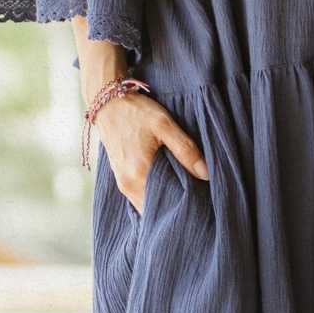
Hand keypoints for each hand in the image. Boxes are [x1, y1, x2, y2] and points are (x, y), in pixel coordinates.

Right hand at [94, 94, 209, 214]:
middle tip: (196, 198)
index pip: (165, 206)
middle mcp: (127, 185)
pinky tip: (168, 185)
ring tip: (184, 191)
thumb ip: (186, 150)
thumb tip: (206, 174)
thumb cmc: (136, 112)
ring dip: (164, 201)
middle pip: (156, 209)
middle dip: (175, 205)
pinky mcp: (120, 178)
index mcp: (139, 174)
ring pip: (147, 205)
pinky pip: (140, 197)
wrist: (107, 102)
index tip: (200, 201)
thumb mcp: (164, 125)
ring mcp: (122, 184)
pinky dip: (154, 195)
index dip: (184, 206)